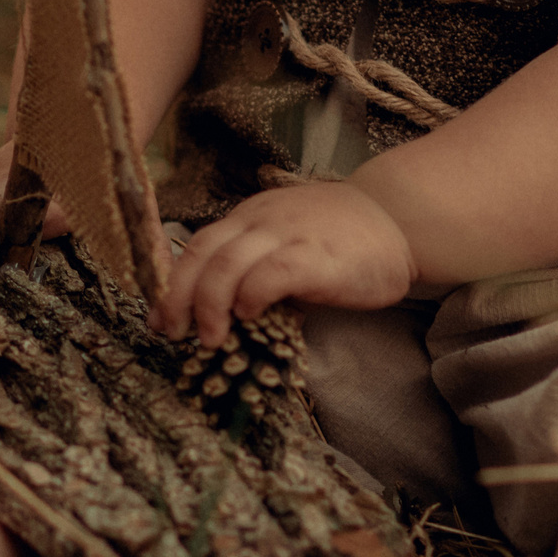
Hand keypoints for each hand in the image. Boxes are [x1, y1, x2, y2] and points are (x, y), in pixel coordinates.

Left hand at [152, 183, 416, 345]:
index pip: (198, 246)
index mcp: (250, 217)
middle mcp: (260, 220)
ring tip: (209, 339)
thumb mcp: (288, 242)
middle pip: (202, 255)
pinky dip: (251, 296)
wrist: (398, 218)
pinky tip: (250, 316)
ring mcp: (287, 235)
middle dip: (178, 298)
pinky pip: (270, 273)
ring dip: (210, 306)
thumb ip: (257, 268)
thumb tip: (224, 315)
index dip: (173, 284)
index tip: (160, 319)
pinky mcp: (315, 256)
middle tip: (173, 334)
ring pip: (227, 264)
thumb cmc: (343, 239)